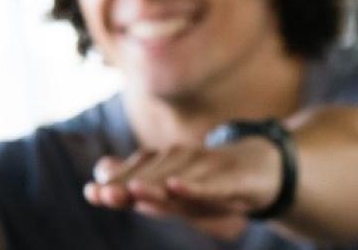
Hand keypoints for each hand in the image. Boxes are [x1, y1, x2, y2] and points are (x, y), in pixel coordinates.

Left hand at [84, 140, 280, 229]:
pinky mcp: (234, 179)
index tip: (92, 193)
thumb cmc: (213, 180)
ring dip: (155, 185)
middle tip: (104, 195)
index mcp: (170, 165)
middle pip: (154, 176)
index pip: (139, 173)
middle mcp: (187, 161)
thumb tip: (101, 167)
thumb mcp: (176, 185)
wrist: (265, 169)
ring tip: (132, 191)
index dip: (116, 181)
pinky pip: (212, 184)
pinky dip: (194, 185)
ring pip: (179, 178)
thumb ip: (139, 178)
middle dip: (128, 186)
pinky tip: (176, 187)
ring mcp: (211, 168)